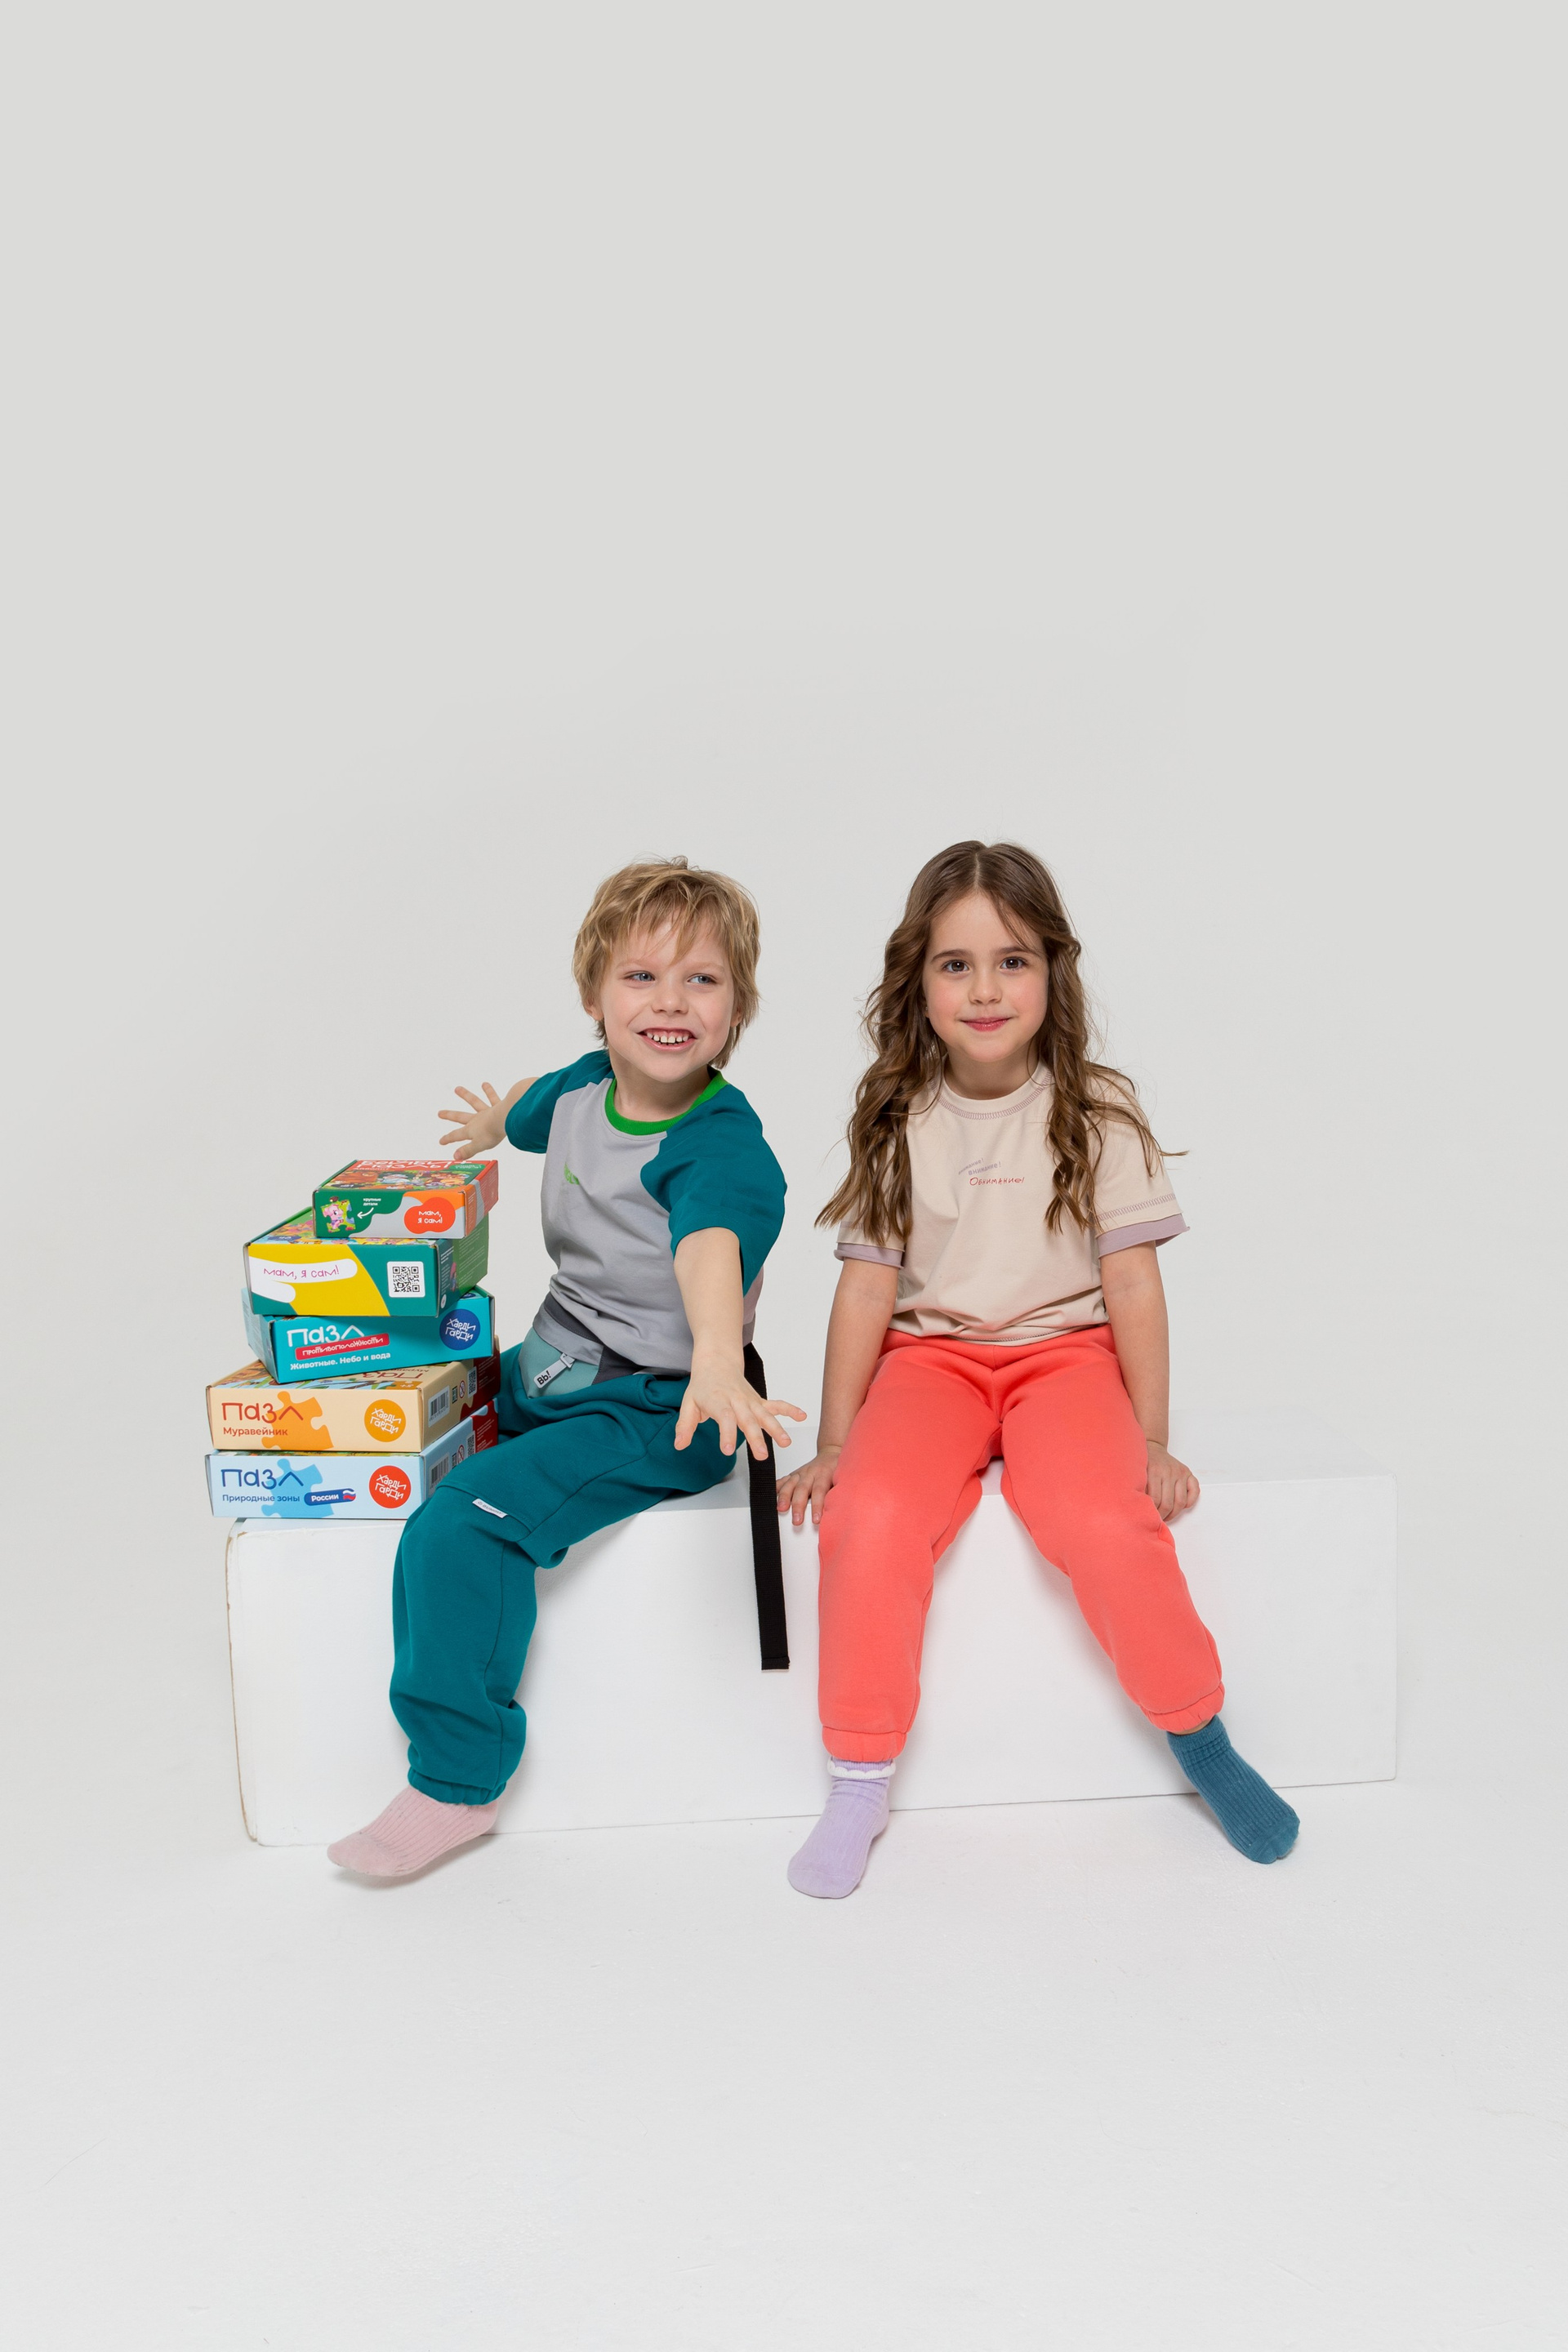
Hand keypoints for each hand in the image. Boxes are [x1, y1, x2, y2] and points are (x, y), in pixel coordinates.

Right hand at [438, 1083, 506, 1154]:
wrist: (506, 1119)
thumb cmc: (493, 1133)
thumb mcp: (479, 1145)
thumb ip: (467, 1150)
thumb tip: (454, 1157)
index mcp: (471, 1130)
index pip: (457, 1135)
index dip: (448, 1139)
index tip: (441, 1141)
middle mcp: (477, 1119)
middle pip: (461, 1116)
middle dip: (449, 1115)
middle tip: (439, 1113)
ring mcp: (486, 1111)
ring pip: (474, 1102)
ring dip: (465, 1095)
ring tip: (457, 1088)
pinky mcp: (497, 1106)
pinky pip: (492, 1097)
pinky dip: (488, 1090)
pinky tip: (485, 1084)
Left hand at [673, 1357, 806, 1460]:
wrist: (716, 1363)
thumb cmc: (702, 1386)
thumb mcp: (688, 1404)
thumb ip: (685, 1426)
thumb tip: (679, 1445)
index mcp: (718, 1402)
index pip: (724, 1418)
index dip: (726, 1434)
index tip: (727, 1450)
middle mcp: (737, 1401)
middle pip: (748, 1420)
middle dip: (756, 1438)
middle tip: (762, 1455)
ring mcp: (750, 1401)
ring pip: (765, 1415)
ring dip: (777, 1428)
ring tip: (786, 1443)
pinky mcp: (759, 1401)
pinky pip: (776, 1405)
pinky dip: (790, 1409)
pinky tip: (802, 1416)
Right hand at [775, 1445, 841, 1527]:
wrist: (831, 1453)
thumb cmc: (837, 1468)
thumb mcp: (843, 1479)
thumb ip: (838, 1492)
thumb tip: (839, 1509)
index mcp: (824, 1474)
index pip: (820, 1491)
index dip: (817, 1506)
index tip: (816, 1519)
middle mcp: (811, 1473)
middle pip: (802, 1489)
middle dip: (798, 1506)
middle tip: (797, 1521)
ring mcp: (801, 1473)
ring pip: (790, 1484)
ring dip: (784, 1497)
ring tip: (781, 1509)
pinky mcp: (794, 1474)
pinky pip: (783, 1480)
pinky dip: (776, 1488)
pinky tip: (771, 1495)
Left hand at [1146, 1440, 1199, 1521]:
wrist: (1153, 1448)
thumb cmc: (1145, 1463)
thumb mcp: (1137, 1474)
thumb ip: (1140, 1489)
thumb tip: (1141, 1508)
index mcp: (1155, 1471)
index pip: (1155, 1499)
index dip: (1153, 1512)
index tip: (1150, 1517)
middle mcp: (1169, 1471)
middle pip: (1168, 1503)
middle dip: (1163, 1515)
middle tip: (1158, 1519)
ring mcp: (1180, 1472)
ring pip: (1181, 1501)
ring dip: (1174, 1513)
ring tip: (1167, 1516)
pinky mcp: (1188, 1473)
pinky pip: (1195, 1491)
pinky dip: (1191, 1501)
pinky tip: (1182, 1506)